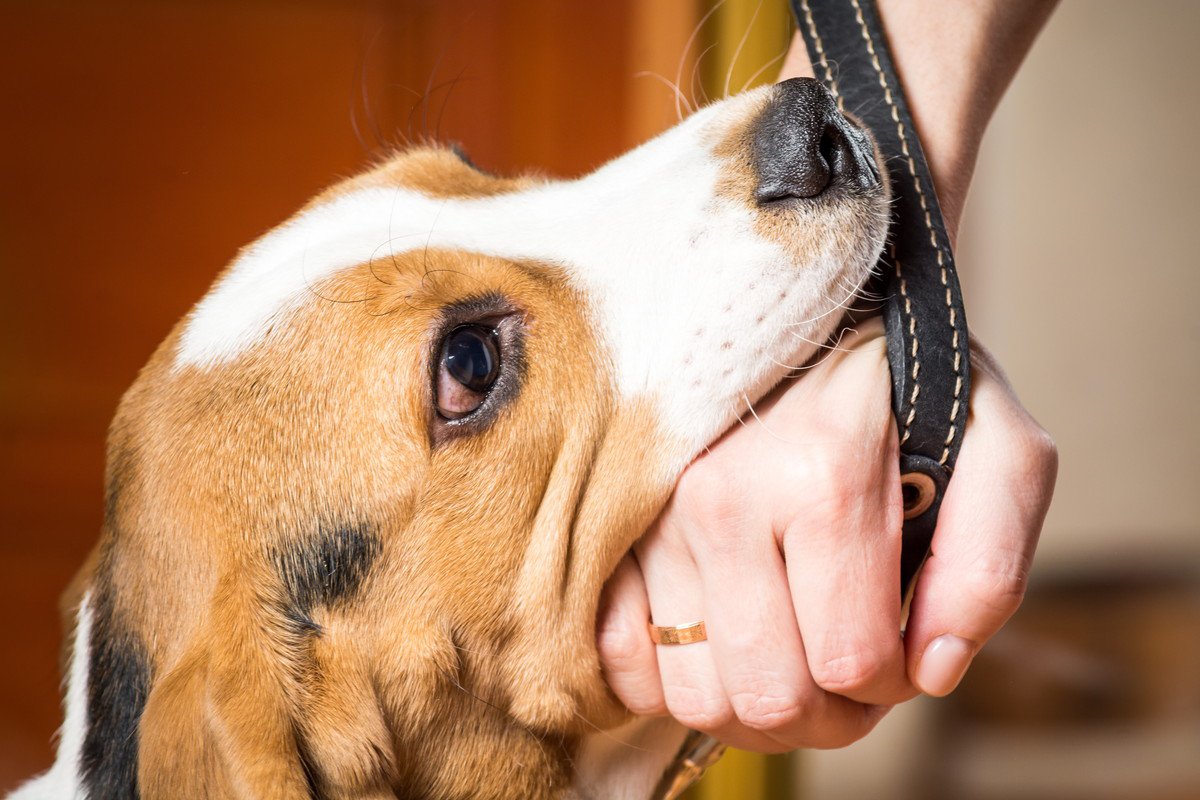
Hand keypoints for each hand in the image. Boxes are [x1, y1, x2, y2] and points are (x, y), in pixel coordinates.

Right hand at [596, 320, 1056, 749]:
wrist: (796, 310)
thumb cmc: (901, 386)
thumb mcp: (997, 447)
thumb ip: (991, 562)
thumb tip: (932, 668)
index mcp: (824, 478)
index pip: (853, 663)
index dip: (895, 680)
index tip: (900, 639)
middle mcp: (721, 500)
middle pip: (770, 699)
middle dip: (830, 712)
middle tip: (848, 663)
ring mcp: (652, 518)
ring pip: (697, 698)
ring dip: (756, 705)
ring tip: (790, 650)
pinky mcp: (614, 530)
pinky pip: (625, 663)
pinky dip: (675, 679)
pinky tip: (722, 639)